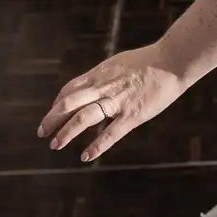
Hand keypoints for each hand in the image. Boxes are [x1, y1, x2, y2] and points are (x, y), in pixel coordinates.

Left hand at [38, 43, 185, 162]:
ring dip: (66, 133)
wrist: (173, 60)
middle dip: (52, 119)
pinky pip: (110, 133)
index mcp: (100, 74)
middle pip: (68, 103)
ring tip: (55, 145)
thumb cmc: (151, 61)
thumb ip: (107, 77)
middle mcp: (104, 87)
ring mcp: (117, 101)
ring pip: (83, 118)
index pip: (69, 90)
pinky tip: (86, 156)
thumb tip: (97, 88)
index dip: (57, 104)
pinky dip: (96, 146)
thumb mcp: (121, 64)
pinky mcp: (132, 114)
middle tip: (42, 132)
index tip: (53, 115)